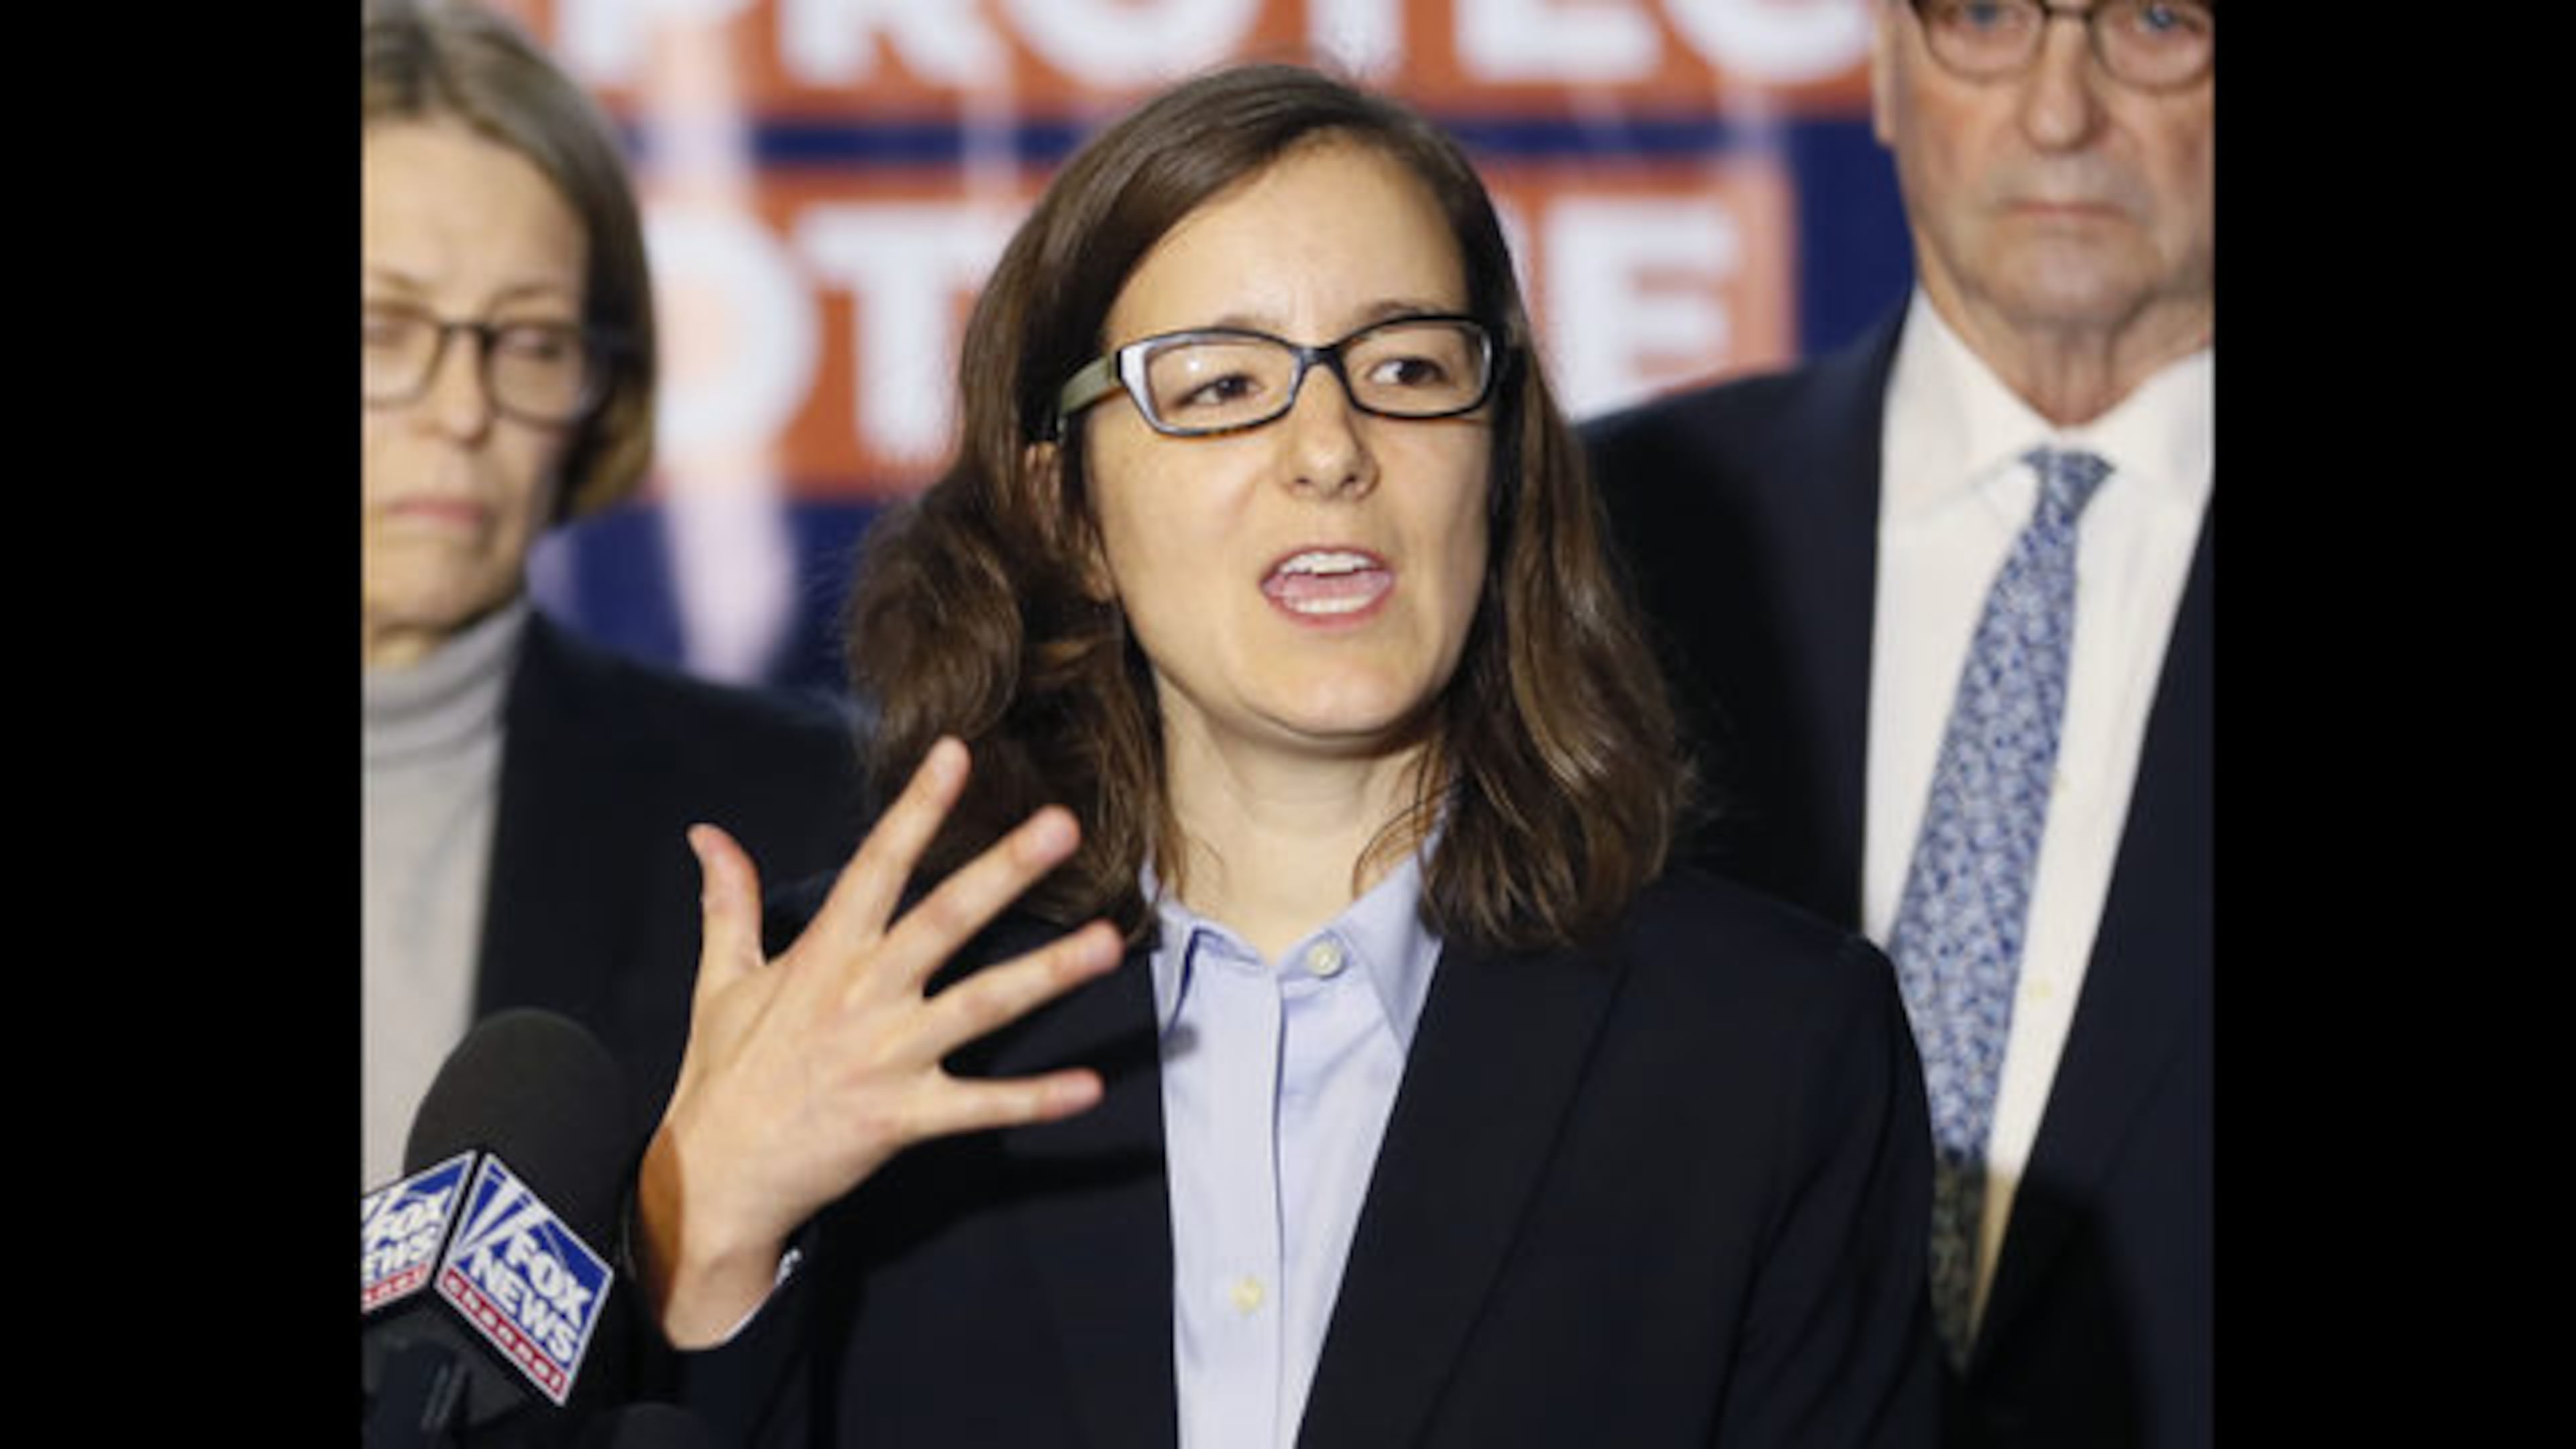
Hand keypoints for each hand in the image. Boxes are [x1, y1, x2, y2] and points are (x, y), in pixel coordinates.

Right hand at [637, 736, 1122, 1344]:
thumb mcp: (720, 981)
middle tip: (1061, 825)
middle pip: (942, 920)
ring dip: (1046, 975)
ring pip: (980, 1006)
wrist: (714, 1180)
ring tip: (1107, 941)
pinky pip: (979, 1108)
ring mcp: (885, 1058)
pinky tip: (1089, 1085)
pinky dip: (1034, 1101)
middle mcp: (862, 996)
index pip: (877, 865)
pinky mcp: (901, 1118)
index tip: (957, 755)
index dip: (917, 808)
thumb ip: (728, 903)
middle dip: (1003, 871)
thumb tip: (707, 833)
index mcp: (824, 955)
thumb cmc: (724, 1075)